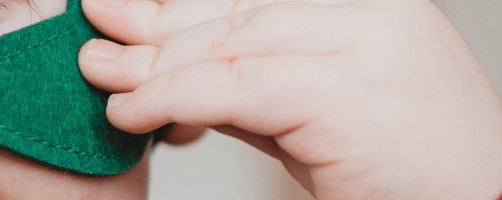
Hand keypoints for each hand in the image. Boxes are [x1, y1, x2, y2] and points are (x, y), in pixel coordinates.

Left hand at [76, 0, 501, 197]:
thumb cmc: (405, 174)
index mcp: (369, 4)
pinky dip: (170, 97)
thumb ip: (251, 80)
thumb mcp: (313, 111)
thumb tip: (163, 64)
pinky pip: (233, 87)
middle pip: (231, 14)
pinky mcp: (344, 92)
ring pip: (224, 46)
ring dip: (150, 67)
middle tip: (96, 40)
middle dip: (154, 31)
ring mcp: (362, 45)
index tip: (120, 12)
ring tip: (102, 79)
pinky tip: (132, 112)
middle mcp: (369, 12)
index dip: (178, 6)